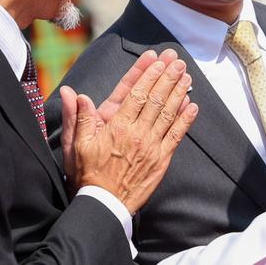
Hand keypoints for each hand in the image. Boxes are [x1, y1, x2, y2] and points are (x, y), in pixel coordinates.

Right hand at [71, 56, 197, 213]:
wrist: (104, 205)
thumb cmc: (88, 174)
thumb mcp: (76, 145)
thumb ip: (78, 117)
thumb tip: (73, 94)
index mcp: (117, 126)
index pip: (137, 94)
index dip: (148, 75)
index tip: (157, 60)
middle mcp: (137, 133)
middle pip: (156, 99)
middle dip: (168, 77)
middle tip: (177, 61)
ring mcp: (152, 146)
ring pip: (169, 113)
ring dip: (179, 92)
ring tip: (186, 76)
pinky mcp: (161, 160)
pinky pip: (176, 135)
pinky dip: (185, 119)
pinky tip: (192, 105)